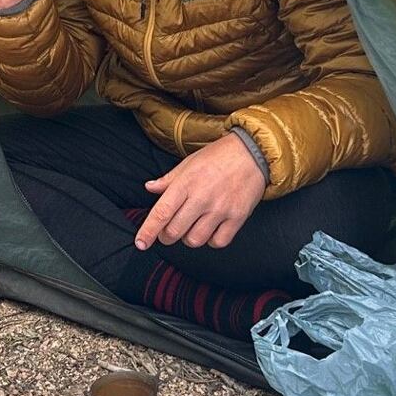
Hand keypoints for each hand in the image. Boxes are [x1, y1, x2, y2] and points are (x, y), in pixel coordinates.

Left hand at [135, 132, 266, 250]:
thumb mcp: (189, 162)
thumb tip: (149, 188)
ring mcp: (221, 209)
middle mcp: (202, 198)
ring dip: (188, 238)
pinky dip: (211, 240)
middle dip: (166, 236)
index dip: (148, 231)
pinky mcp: (238, 217)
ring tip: (192, 227)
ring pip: (195, 240)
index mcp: (186, 183)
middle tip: (168, 231)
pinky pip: (218, 242)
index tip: (141, 244)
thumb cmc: (218, 156)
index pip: (161, 212)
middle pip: (175, 232)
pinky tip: (211, 229)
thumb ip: (168, 179)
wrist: (254, 152)